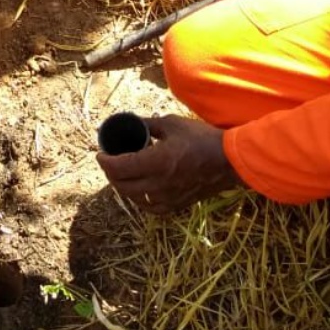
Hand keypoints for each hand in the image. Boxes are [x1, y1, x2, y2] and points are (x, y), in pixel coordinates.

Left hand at [97, 115, 241, 214]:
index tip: (100, 153)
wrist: (230, 161)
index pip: (119, 167)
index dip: (104, 161)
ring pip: (134, 198)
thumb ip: (148, 124)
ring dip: (122, 186)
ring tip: (120, 173)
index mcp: (157, 162)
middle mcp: (159, 184)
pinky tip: (138, 189)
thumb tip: (131, 122)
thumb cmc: (201, 139)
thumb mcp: (172, 124)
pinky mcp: (177, 205)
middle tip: (107, 161)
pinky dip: (138, 199)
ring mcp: (168, 198)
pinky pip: (150, 207)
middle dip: (110, 173)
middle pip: (122, 185)